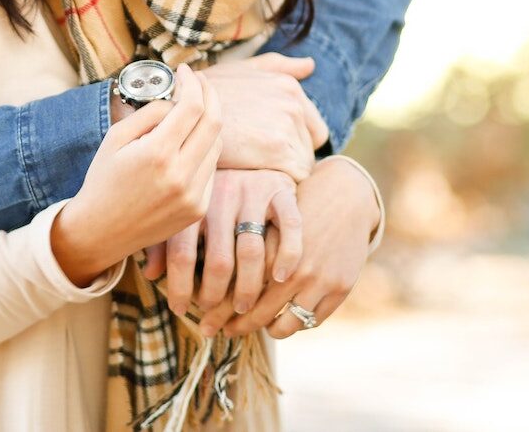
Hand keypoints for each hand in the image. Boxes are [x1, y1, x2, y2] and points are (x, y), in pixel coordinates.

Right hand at [51, 65, 220, 285]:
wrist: (101, 232)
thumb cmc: (104, 180)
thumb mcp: (116, 137)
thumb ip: (150, 113)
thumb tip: (177, 100)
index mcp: (157, 154)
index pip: (192, 106)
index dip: (193, 82)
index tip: (185, 71)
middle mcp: (181, 175)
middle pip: (214, 122)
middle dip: (210, 95)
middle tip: (199, 81)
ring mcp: (193, 195)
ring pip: (216, 145)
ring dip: (207, 122)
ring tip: (189, 113)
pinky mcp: (198, 209)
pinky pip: (211, 169)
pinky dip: (203, 149)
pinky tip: (187, 145)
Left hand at [143, 168, 301, 319]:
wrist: (251, 148)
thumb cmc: (211, 192)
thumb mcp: (183, 208)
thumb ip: (165, 240)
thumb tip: (150, 274)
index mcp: (192, 200)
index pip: (181, 252)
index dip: (178, 286)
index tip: (178, 309)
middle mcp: (222, 195)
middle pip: (218, 259)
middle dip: (214, 296)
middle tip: (213, 316)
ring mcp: (254, 192)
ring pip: (252, 252)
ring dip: (248, 288)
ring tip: (242, 309)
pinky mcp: (282, 191)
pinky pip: (289, 228)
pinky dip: (286, 256)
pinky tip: (279, 278)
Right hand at [203, 54, 328, 180]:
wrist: (179, 111)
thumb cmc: (207, 93)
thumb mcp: (243, 69)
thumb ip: (279, 66)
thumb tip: (310, 65)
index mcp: (289, 86)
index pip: (314, 128)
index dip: (295, 141)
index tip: (269, 147)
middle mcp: (293, 103)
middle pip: (309, 147)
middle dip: (291, 156)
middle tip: (260, 159)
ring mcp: (286, 125)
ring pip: (303, 164)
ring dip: (283, 170)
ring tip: (255, 167)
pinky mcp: (277, 149)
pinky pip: (295, 177)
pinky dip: (279, 182)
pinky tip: (256, 175)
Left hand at [206, 155, 379, 338]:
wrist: (345, 196)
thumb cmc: (294, 205)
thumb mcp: (262, 215)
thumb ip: (235, 244)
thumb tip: (183, 274)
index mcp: (269, 245)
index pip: (236, 287)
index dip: (217, 307)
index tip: (203, 317)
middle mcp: (292, 265)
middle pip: (256, 309)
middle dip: (234, 325)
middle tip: (218, 331)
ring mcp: (318, 278)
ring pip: (284, 323)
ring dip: (266, 329)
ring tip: (250, 328)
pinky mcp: (339, 287)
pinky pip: (310, 321)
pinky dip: (294, 325)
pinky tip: (280, 321)